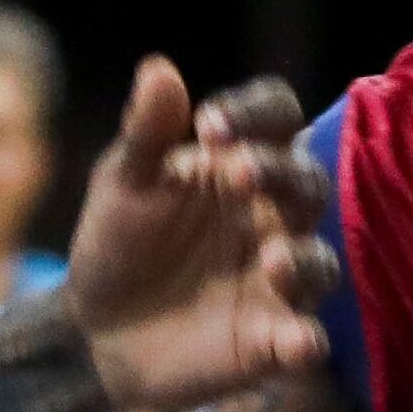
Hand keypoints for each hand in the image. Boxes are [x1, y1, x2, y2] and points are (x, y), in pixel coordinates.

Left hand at [61, 58, 335, 411]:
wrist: (92, 330)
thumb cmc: (118, 240)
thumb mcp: (124, 183)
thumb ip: (146, 133)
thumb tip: (158, 68)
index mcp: (240, 163)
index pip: (276, 118)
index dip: (255, 114)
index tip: (208, 126)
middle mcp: (273, 217)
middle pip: (307, 184)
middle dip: (280, 176)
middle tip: (240, 174)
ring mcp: (278, 281)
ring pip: (320, 263)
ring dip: (302, 259)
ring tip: (271, 258)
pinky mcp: (272, 343)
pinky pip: (305, 341)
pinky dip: (306, 342)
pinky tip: (298, 342)